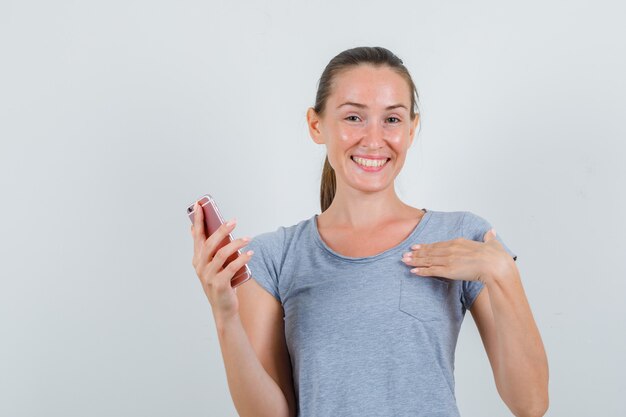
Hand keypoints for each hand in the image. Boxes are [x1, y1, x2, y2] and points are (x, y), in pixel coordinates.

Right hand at [190, 201, 252, 321]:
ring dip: (236, 244)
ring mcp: (208, 276)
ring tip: (248, 238)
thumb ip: (213, 250)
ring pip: (221, 254)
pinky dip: (242, 259)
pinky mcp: (219, 284)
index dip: (198, 220)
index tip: (199, 205)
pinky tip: (250, 253)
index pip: (196, 236)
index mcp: (198, 259)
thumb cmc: (222, 283)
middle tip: (233, 221)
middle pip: (210, 243)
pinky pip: (231, 268)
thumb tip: (216, 230)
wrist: (224, 309)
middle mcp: (200, 266)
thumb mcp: (214, 265)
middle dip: (221, 230)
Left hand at [401, 229, 512, 283]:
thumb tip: (491, 232)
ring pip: (428, 260)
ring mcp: (448, 260)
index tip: (417, 246)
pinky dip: (421, 271)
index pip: (438, 244)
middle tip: (405, 253)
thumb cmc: (496, 257)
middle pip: (430, 251)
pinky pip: (431, 271)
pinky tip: (413, 271)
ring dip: (415, 261)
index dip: (426, 246)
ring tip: (405, 261)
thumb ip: (489, 238)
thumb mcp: (492, 243)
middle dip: (416, 253)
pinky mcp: (448, 271)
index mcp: (459, 242)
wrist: (496, 266)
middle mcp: (451, 249)